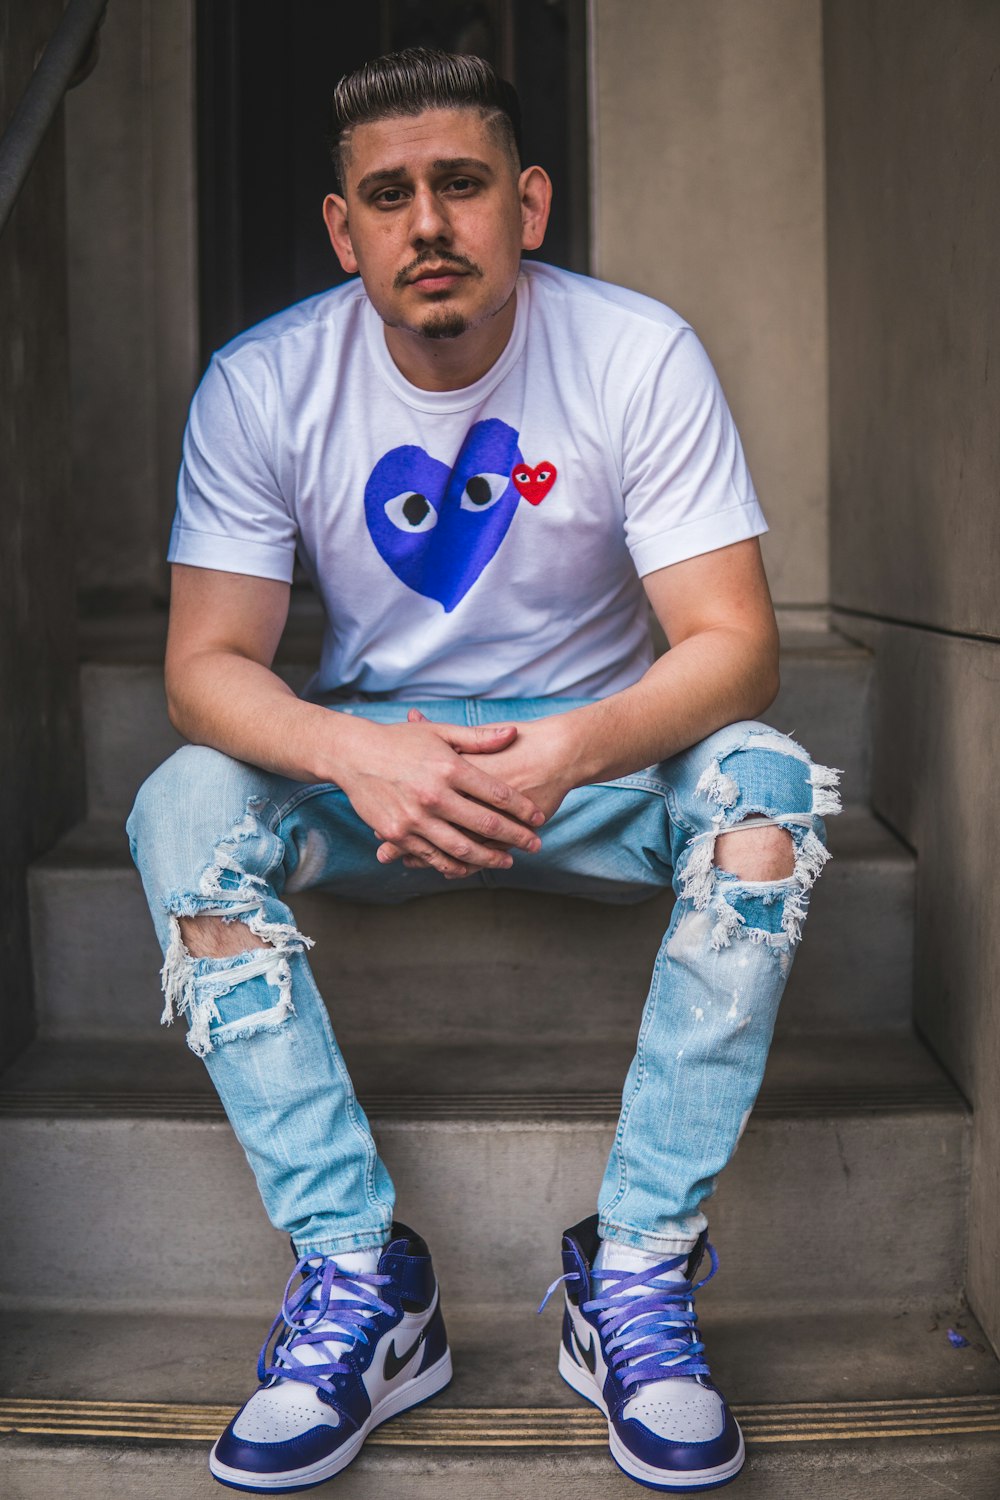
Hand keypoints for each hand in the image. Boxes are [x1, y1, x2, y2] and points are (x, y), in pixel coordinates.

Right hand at [334, 711, 545, 878]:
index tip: (538, 818)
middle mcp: (434, 795)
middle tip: (535, 845)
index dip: (522, 809)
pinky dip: (454, 865)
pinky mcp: (397, 833)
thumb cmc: (400, 740)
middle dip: (515, 837)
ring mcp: (414, 817)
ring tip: (508, 861)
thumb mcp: (441, 732)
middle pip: (485, 824)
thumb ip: (478, 738)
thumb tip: (512, 733)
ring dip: (489, 858)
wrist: (354, 754)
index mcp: (449, 767)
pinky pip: (432, 856)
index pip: (497, 794)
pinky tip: (470, 867)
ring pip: (461, 848)